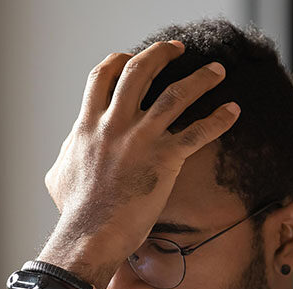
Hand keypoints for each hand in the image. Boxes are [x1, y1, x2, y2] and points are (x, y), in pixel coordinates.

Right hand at [41, 41, 240, 275]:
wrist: (90, 234)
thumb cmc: (74, 212)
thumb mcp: (58, 175)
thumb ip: (67, 154)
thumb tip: (68, 151)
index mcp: (88, 125)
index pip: (102, 77)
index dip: (118, 60)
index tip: (131, 56)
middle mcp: (115, 124)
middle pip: (139, 71)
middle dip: (161, 54)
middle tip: (177, 49)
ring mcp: (141, 140)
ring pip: (176, 94)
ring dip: (200, 79)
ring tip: (217, 71)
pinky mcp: (164, 160)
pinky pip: (197, 132)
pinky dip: (218, 119)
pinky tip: (233, 110)